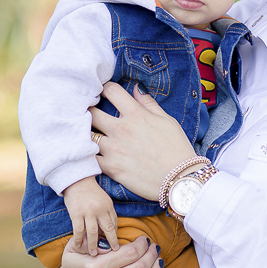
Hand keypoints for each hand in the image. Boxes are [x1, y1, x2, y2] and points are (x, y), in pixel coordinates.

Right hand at [62, 178, 120, 254]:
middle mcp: (100, 210)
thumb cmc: (91, 192)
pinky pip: (78, 230)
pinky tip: (78, 245)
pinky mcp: (76, 214)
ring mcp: (87, 212)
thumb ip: (108, 214)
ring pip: (93, 232)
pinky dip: (78, 239)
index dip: (115, 236)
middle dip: (110, 242)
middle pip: (107, 229)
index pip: (114, 224)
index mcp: (108, 206)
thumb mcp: (104, 200)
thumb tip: (112, 230)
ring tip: (94, 253)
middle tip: (112, 253)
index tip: (116, 246)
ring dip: (93, 245)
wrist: (77, 180)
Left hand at [90, 82, 197, 200]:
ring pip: (87, 135)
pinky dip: (87, 154)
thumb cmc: (176, 149)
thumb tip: (137, 88)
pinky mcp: (111, 168)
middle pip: (92, 112)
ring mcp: (114, 149)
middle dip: (89, 110)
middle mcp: (121, 129)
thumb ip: (149, 104)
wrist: (180, 180)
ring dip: (86, 133)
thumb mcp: (167, 120)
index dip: (105, 88)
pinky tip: (90, 153)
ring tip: (87, 134)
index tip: (102, 92)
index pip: (112, 91)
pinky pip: (89, 157)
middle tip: (89, 113)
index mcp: (136, 115)